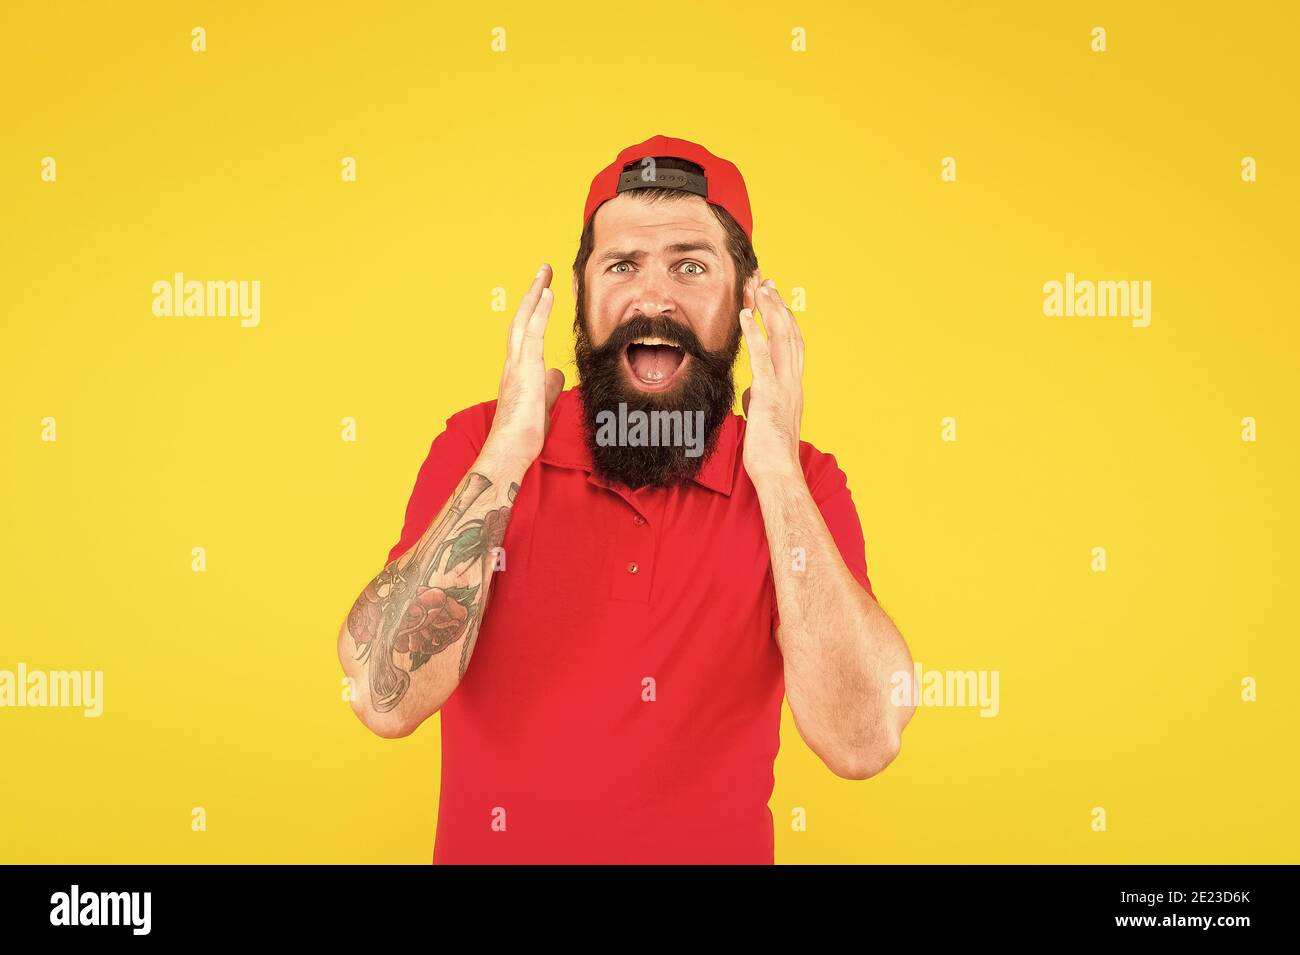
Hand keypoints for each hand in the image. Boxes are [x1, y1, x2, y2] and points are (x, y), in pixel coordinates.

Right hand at [481, 264, 565, 468]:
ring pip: (524, 320)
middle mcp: (512, 362)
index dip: (534, 313)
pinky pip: (533, 332)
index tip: (543, 294)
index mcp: (517, 371)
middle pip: (521, 320)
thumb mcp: (542, 405)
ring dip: (535, 294)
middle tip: (543, 272)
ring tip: (545, 272)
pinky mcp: (524, 368)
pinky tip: (548, 293)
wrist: (511, 448)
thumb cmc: (524, 434)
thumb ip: (548, 387)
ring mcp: (516, 364)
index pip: (526, 335)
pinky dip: (539, 311)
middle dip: (532, 294)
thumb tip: (555, 373)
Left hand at [739, 271, 803, 481]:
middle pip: (789, 333)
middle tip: (768, 281)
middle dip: (778, 305)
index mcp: (793, 386)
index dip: (784, 319)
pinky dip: (755, 333)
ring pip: (780, 338)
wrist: (778, 471)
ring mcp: (783, 386)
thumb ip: (760, 401)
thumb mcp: (764, 420)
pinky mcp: (768, 393)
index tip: (775, 299)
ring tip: (759, 287)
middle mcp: (793, 381)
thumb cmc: (769, 452)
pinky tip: (746, 315)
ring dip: (769, 310)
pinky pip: (761, 357)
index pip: (792, 344)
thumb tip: (751, 393)